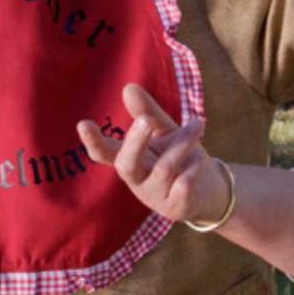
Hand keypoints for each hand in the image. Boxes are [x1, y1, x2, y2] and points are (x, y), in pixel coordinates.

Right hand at [79, 84, 228, 224]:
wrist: (210, 190)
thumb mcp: (164, 131)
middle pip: (126, 165)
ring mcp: (155, 196)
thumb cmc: (180, 156)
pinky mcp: (177, 207)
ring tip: (198, 124)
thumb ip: (148, 112)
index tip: (83, 124)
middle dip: (135, 142)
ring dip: (183, 143)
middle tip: (146, 120)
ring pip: (164, 168)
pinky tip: (201, 160)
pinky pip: (184, 184)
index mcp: (129, 159)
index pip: (105, 152)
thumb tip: (128, 87)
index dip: (93, 141)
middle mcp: (137, 180)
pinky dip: (195, 166)